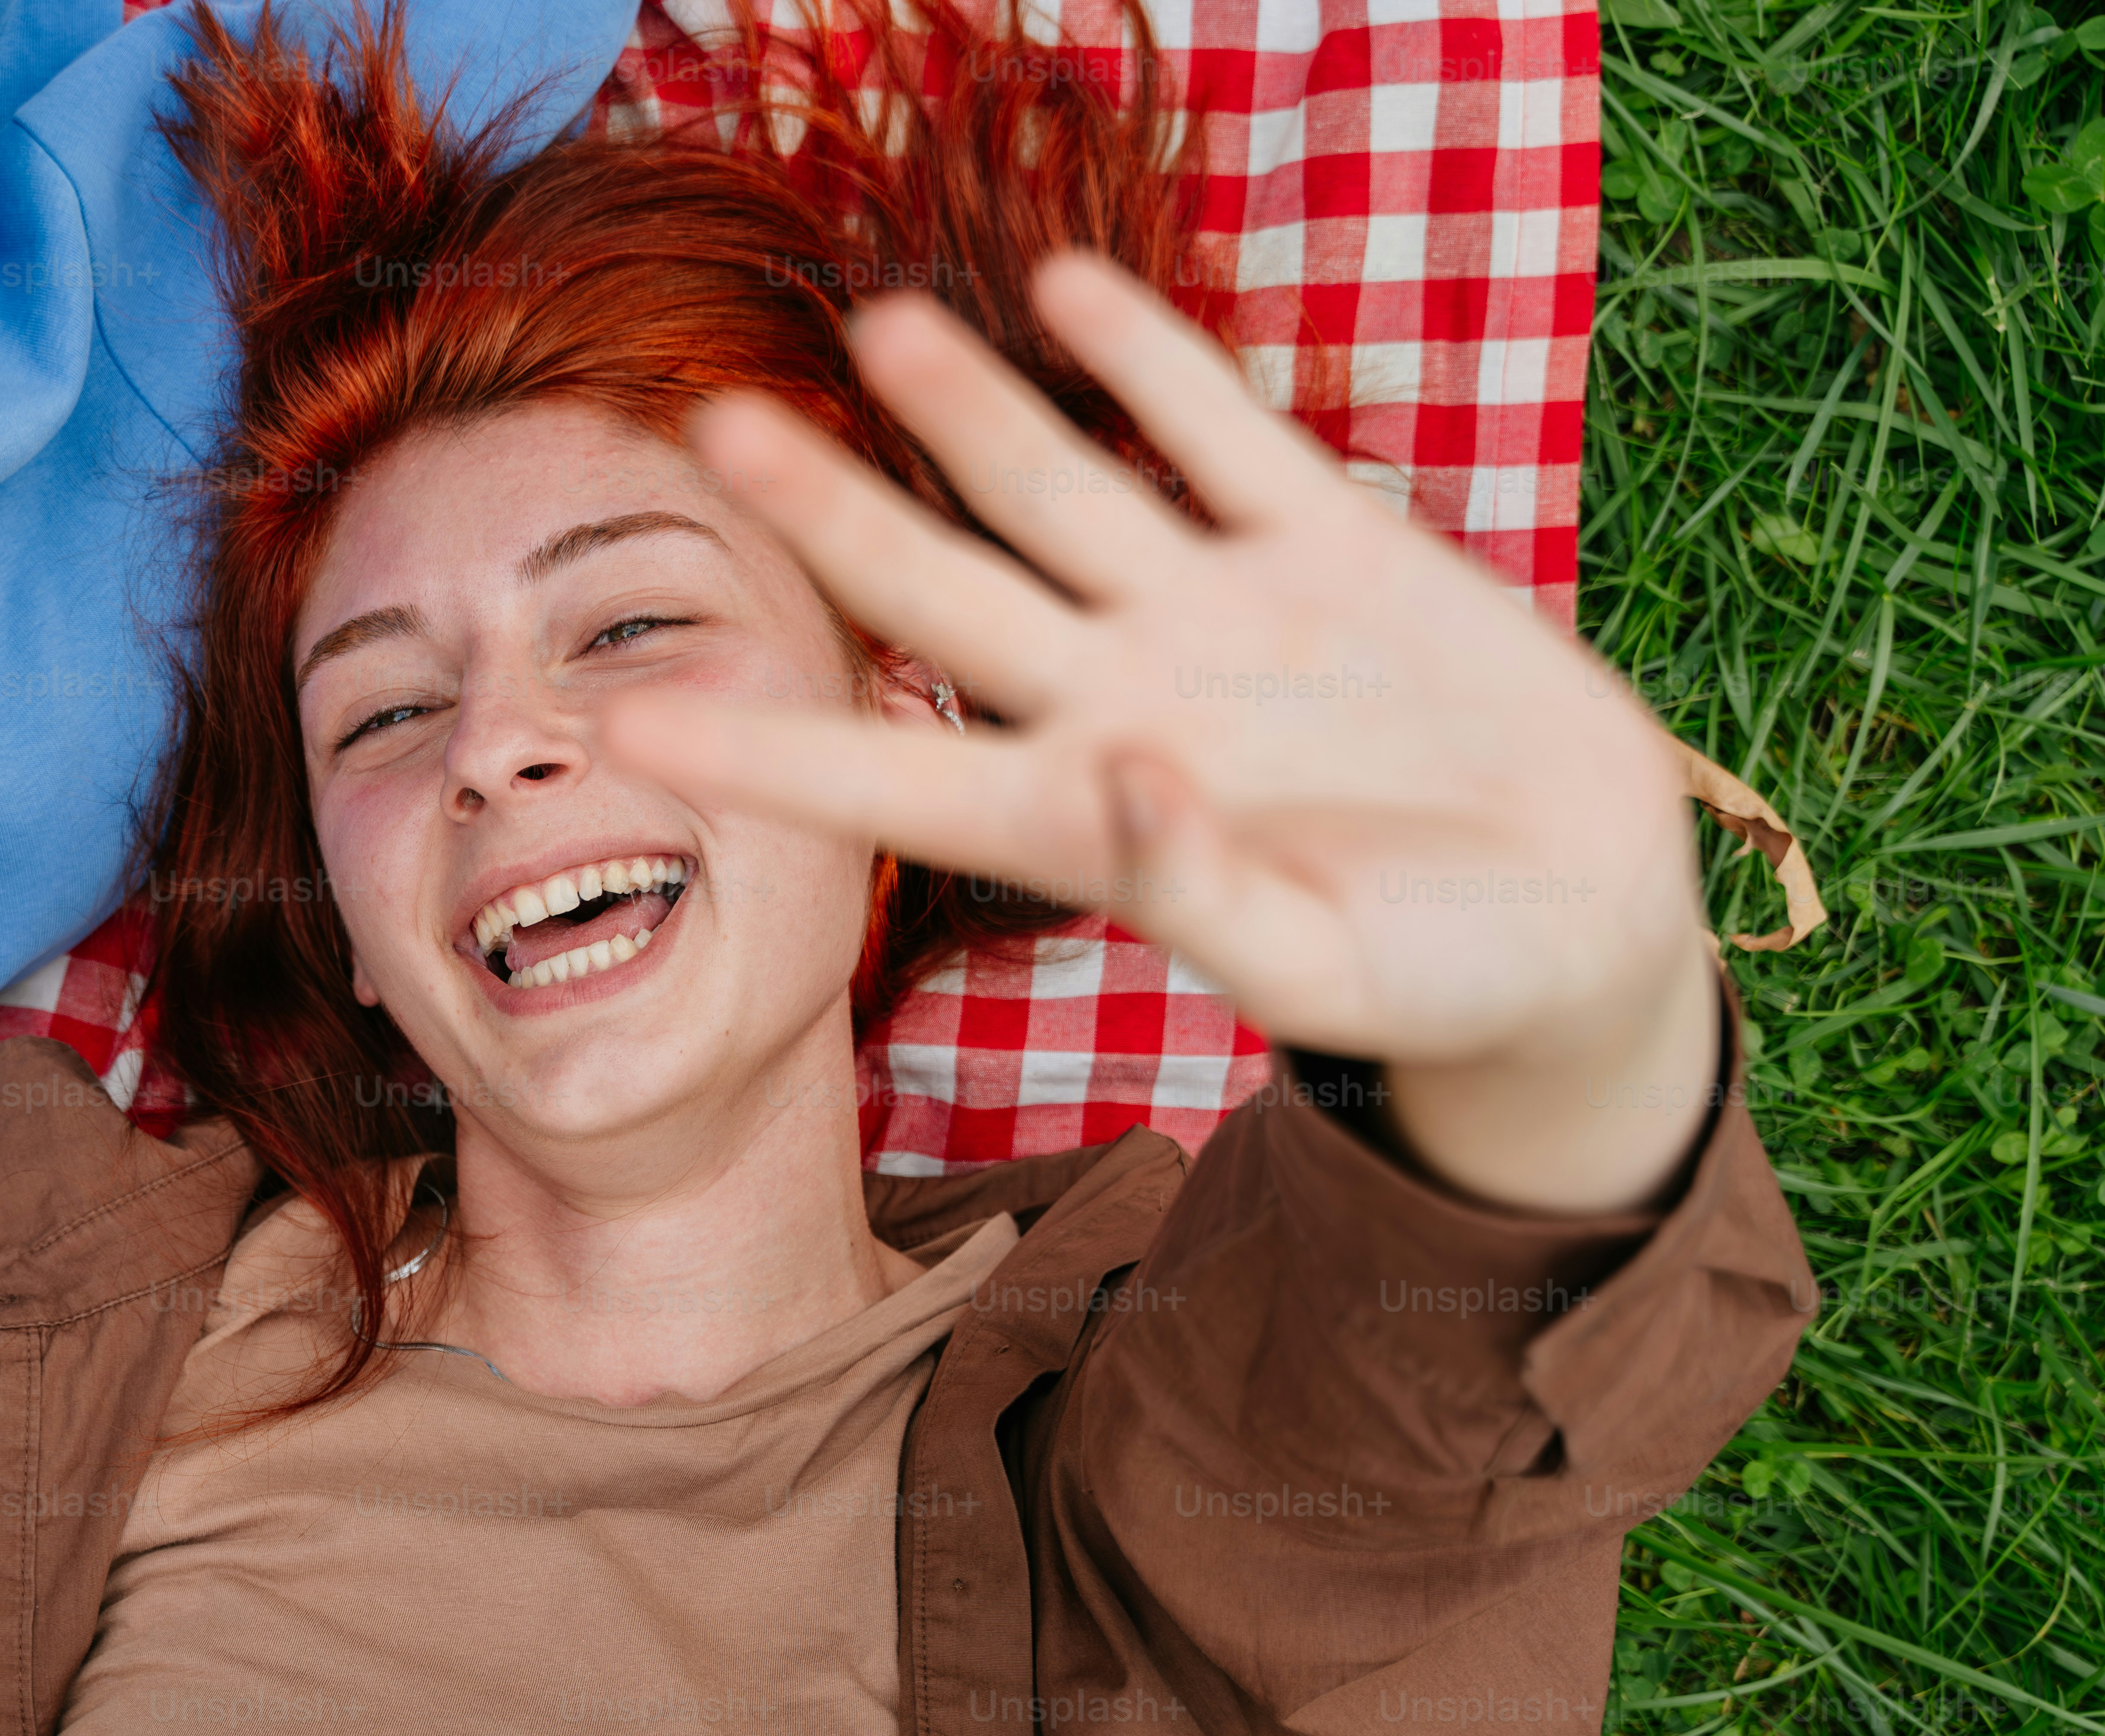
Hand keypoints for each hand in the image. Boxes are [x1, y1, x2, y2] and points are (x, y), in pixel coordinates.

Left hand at [609, 249, 1724, 1215]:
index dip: (754, 751)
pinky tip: (1070, 289)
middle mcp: (1120, 703)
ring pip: (1057, 491)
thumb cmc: (1434, 984)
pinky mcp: (1333, 551)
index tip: (620, 721)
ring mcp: (1217, 617)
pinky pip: (1220, 438)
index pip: (880, 781)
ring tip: (879, 323)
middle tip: (712, 427)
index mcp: (1084, 822)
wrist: (1577, 925)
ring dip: (971, 407)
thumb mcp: (1321, 963)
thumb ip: (1198, 885)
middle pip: (938, 593)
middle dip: (832, 512)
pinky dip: (1153, 363)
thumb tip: (1121, 778)